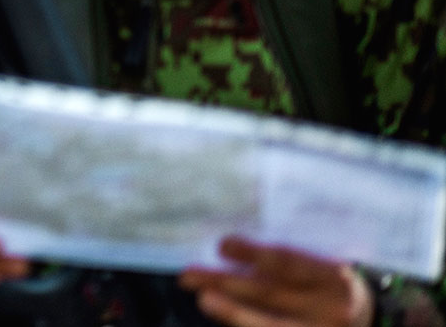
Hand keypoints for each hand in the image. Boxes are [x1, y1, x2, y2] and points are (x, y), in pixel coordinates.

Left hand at [178, 236, 372, 326]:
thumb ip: (288, 260)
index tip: (221, 245)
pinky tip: (222, 315)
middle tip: (191, 276)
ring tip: (203, 299)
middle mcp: (331, 309)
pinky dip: (242, 324)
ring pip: (270, 323)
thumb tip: (230, 248)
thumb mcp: (325, 266)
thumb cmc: (336, 286)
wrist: (372, 321)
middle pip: (270, 294)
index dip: (253, 254)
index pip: (288, 263)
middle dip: (227, 283)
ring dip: (231, 311)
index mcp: (334, 278)